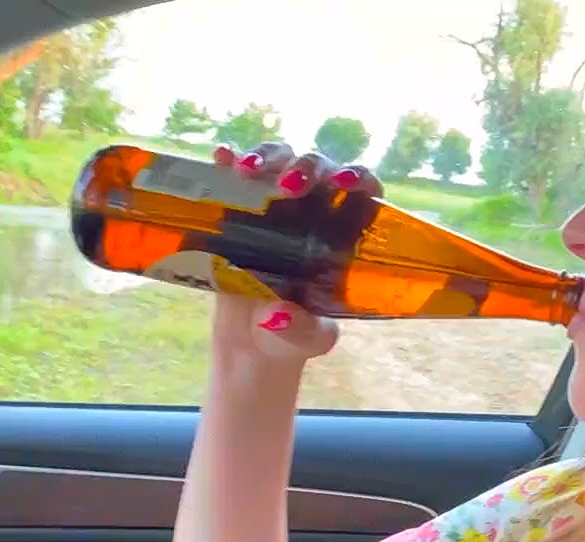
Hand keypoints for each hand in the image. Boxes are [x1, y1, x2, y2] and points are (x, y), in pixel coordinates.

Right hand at [207, 141, 384, 366]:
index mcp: (345, 234)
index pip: (364, 191)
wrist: (253, 342)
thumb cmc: (295, 335)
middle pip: (319, 168)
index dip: (358, 178)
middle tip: (288, 185)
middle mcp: (315, 209)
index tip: (344, 183)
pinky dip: (228, 159)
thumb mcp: (306, 338)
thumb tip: (275, 314)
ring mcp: (276, 203)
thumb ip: (300, 327)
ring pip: (279, 160)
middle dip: (306, 167)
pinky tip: (220, 158)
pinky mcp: (239, 207)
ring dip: (266, 157)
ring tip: (246, 171)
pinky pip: (234, 175)